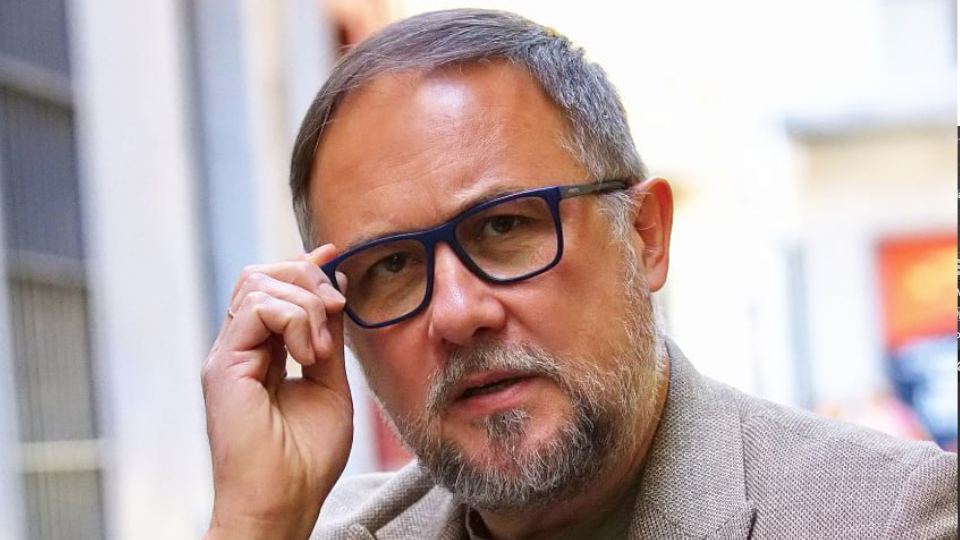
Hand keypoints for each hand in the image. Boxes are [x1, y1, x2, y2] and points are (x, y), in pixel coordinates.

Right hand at [202, 245, 350, 539]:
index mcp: (261, 353)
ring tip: (321, 350)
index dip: (304, 266)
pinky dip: (294, 320)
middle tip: (336, 309)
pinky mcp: (223, 366)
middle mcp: (239, 349)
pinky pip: (257, 309)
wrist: (284, 501)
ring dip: (306, 305)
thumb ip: (328, 338)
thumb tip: (336, 287)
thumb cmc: (306, 458)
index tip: (335, 256)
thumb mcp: (330, 384)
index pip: (273, 288)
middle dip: (307, 277)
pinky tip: (308, 354)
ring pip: (259, 283)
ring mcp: (227, 355)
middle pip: (262, 275)